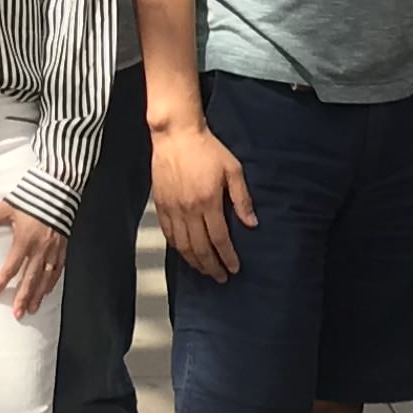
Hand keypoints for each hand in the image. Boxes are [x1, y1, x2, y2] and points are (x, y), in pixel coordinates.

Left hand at [0, 201, 67, 318]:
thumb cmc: (31, 198)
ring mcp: (53, 250)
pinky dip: (52, 283)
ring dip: (38, 295)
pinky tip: (47, 292)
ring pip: (45, 278)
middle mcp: (39, 249)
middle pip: (30, 278)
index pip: (11, 267)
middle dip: (23, 297)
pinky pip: (57, 270)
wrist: (58, 190)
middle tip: (17, 314)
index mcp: (24, 241)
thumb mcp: (7, 207)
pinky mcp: (62, 247)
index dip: (2, 282)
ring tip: (32, 309)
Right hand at [150, 117, 256, 280]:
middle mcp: (188, 209)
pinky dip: (176, 247)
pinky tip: (184, 253)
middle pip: (200, 248)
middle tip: (220, 277)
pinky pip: (168, 233)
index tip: (234, 268)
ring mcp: (172, 208)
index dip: (227, 257)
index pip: (219, 239)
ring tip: (204, 270)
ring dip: (194, 262)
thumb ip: (242, 198)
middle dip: (211, 266)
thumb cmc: (205, 148)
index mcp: (208, 201)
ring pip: (182, 245)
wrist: (176, 135)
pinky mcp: (160, 204)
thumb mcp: (233, 169)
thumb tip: (251, 222)